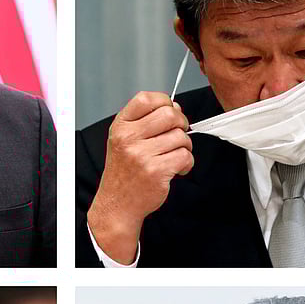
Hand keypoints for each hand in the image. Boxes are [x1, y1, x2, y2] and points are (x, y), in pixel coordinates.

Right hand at [87, 92, 192, 263]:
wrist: (118, 204)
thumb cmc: (123, 173)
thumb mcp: (122, 140)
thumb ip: (143, 121)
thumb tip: (174, 107)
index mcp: (120, 127)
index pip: (146, 99)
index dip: (164, 101)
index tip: (169, 111)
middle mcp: (128, 139)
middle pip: (169, 114)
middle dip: (181, 123)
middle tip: (177, 134)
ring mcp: (142, 156)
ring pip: (180, 137)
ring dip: (184, 146)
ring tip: (174, 156)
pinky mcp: (157, 171)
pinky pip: (185, 156)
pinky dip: (186, 163)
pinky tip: (176, 169)